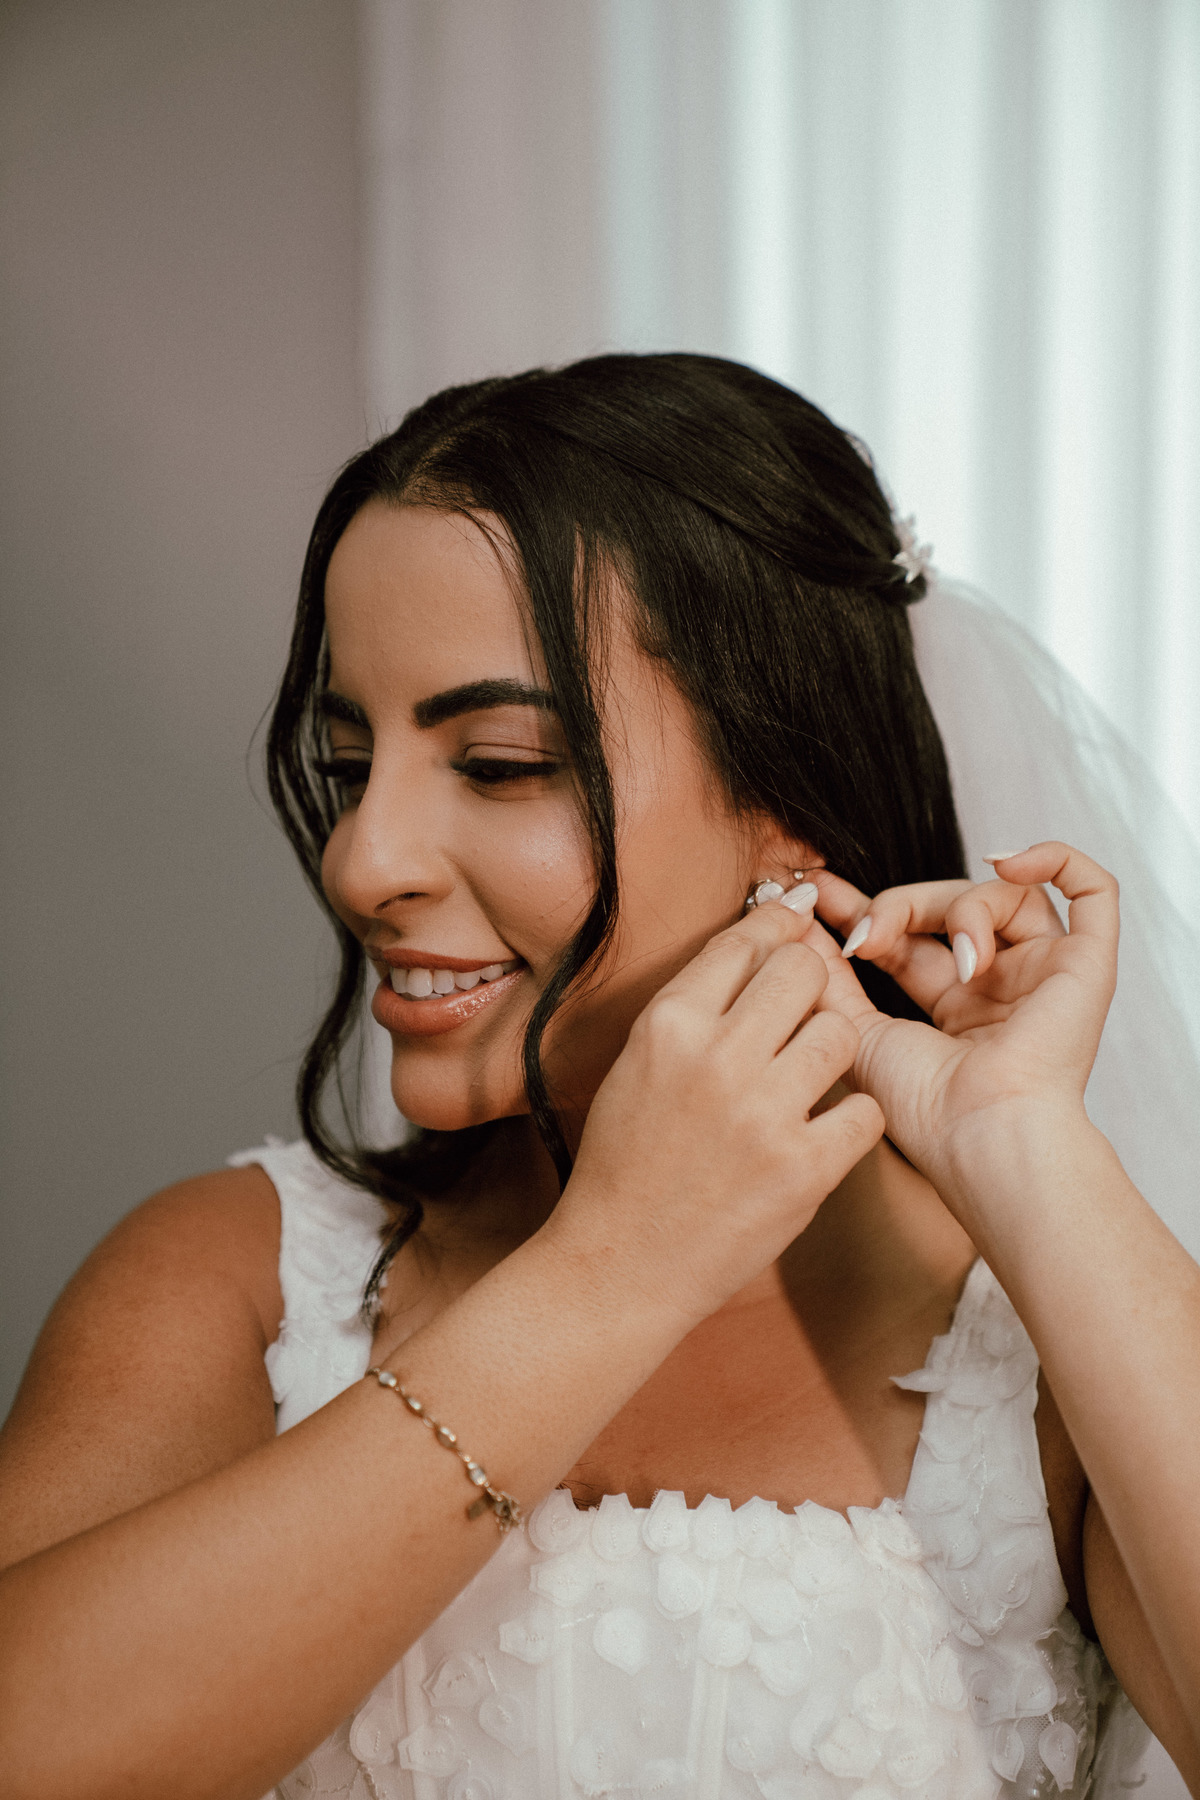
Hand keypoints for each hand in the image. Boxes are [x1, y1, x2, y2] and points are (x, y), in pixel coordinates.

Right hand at [555, 900, 884, 1328]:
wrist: (620, 1263)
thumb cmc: (625, 1163)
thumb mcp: (636, 1064)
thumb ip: (691, 1008)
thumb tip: (753, 944)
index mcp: (668, 1025)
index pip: (744, 942)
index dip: (779, 923)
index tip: (797, 919)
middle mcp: (717, 1058)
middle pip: (802, 971)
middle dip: (809, 983)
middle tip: (801, 1010)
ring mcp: (765, 1114)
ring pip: (841, 1032)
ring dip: (832, 1048)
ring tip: (809, 1075)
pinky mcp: (805, 1169)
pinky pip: (865, 1110)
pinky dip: (851, 1118)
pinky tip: (824, 1128)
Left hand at [808, 842, 1118, 1192]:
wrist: (985, 1135)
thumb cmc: (927, 1109)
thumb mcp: (855, 1031)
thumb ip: (827, 977)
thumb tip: (794, 922)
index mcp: (954, 1010)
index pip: (907, 938)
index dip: (865, 908)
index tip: (817, 890)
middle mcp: (1002, 988)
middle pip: (948, 907)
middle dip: (899, 905)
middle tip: (868, 936)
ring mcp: (1046, 974)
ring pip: (1002, 895)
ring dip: (960, 906)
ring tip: (956, 959)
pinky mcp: (1088, 964)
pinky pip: (1092, 890)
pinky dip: (1054, 859)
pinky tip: (1008, 864)